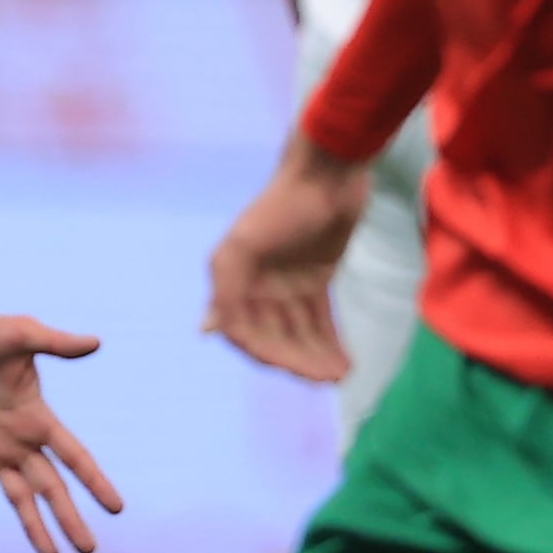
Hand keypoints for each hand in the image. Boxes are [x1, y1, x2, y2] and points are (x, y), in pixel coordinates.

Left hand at [0, 311, 124, 552]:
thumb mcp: (22, 334)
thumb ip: (55, 343)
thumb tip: (95, 342)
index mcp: (38, 418)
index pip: (75, 457)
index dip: (95, 482)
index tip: (116, 509)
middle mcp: (20, 441)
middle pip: (52, 487)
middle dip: (70, 518)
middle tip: (88, 549)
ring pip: (18, 498)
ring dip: (34, 527)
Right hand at [203, 134, 369, 383]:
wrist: (329, 174)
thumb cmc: (284, 206)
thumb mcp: (247, 242)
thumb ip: (226, 286)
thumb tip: (207, 329)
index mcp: (232, 277)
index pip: (244, 332)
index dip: (267, 353)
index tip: (294, 368)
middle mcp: (255, 285)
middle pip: (275, 337)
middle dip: (300, 360)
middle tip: (327, 378)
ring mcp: (286, 285)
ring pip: (299, 334)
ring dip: (317, 357)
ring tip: (340, 375)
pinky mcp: (315, 281)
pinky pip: (319, 321)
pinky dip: (330, 343)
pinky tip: (345, 363)